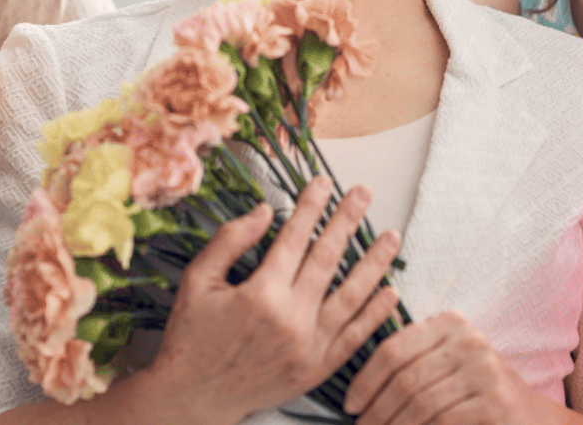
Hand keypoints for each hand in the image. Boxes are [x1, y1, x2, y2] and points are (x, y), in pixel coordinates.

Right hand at [149, 175, 402, 422]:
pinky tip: (390, 291)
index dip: (311, 206)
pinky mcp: (317, 369)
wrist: (194, 398)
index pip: (294, 238)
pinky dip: (375, 314)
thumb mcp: (197, 280)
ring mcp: (309, 346)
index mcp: (260, 293)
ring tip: (391, 236)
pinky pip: (355, 337)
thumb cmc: (191, 337)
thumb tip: (264, 211)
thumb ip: (230, 241)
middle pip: (327, 258)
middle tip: (364, 193)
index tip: (323, 182)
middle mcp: (290, 318)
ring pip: (351, 296)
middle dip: (347, 221)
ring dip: (373, 263)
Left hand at [344, 310, 560, 424]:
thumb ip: (412, 361)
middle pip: (404, 377)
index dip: (366, 379)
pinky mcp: (496, 401)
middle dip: (376, 409)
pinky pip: (443, 419)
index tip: (351, 404)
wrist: (532, 417)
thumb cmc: (477, 392)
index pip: (394, 348)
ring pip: (420, 402)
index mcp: (451, 323)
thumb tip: (359, 389)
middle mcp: (469, 339)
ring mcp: (485, 369)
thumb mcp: (447, 364)